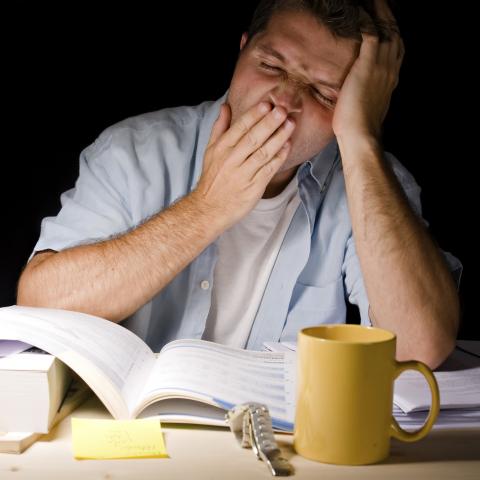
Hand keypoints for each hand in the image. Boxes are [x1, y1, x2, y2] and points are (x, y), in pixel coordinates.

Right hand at [191, 101, 294, 229]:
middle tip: (283, 110)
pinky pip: (269, 169)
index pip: (240, 128)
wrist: (209, 208)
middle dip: (269, 123)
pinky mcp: (254, 187)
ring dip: (278, 137)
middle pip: (253, 138)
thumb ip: (219, 128)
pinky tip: (287, 146)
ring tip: (290, 124)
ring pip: (263, 153)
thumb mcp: (210, 151)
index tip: (267, 104)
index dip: (254, 115)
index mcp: (222, 148)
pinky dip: (279, 157)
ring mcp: (244, 174)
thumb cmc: (213, 178)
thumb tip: (226, 106)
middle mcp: (232, 160)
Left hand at [332, 0, 403, 140]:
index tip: (387, 25)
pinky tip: (360, 11)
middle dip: (389, 17)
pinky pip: (370, 34)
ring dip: (380, 12)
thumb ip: (369, 94)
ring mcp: (381, 66)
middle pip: (395, 35)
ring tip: (374, 0)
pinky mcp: (367, 65)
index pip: (396, 50)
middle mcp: (390, 69)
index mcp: (391, 80)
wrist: (361, 134)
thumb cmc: (359, 127)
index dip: (392, 35)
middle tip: (382, 3)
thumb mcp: (369, 107)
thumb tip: (361, 94)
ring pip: (386, 29)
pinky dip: (366, 20)